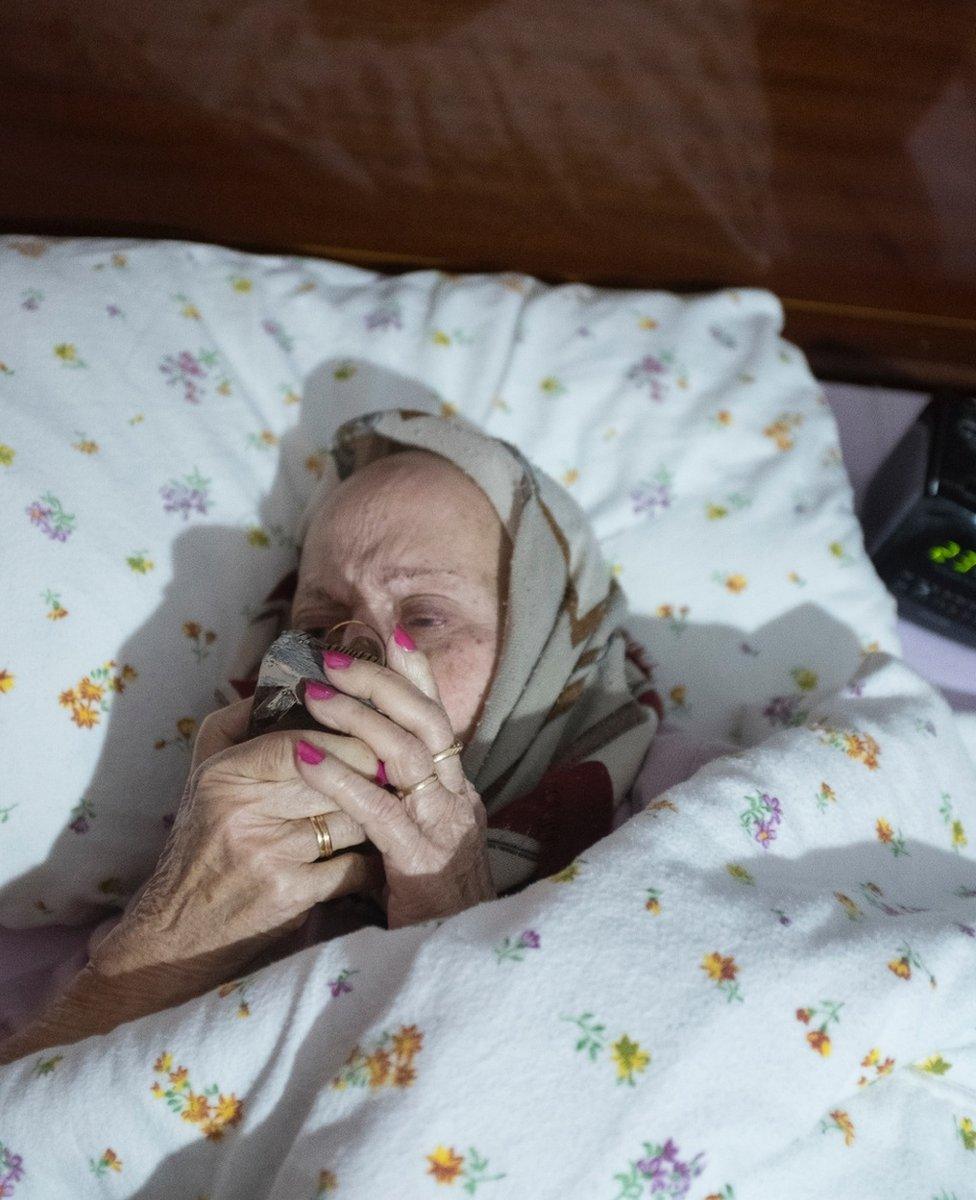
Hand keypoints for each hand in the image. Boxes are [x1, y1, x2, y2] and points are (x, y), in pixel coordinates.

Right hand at [90, 707, 384, 997]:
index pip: (297, 741)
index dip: (343, 734)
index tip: (372, 731)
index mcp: (223, 775)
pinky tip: (377, 856)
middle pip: (334, 777)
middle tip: (399, 765)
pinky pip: (354, 866)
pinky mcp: (291, 895)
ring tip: (391, 806)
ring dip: (374, 814)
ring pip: (351, 818)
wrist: (175, 933)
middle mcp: (242, 812)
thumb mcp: (204, 778)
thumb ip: (237, 725)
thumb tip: (285, 679)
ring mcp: (268, 855)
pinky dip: (370, 862)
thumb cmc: (200, 845)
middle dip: (372, 771)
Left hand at [293, 626, 495, 928]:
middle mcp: (458, 800)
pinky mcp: (422, 865)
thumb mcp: (423, 839)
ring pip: (406, 755)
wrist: (458, 969)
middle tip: (331, 657)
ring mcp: (445, 831)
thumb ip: (401, 798)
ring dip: (356, 719)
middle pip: (426, 721)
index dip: (415, 671)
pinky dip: (341, 778)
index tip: (388, 628)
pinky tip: (304, 757)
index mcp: (457, 790)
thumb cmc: (430, 904)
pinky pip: (380, 812)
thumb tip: (362, 753)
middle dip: (379, 681)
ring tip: (312, 694)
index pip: (438, 716)